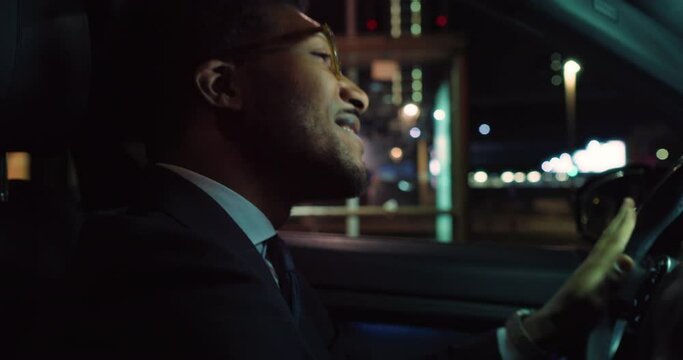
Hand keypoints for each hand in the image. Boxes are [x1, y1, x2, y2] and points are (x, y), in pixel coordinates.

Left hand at [523, 198, 636, 354]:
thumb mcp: (596, 299)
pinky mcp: (585, 277)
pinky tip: (610, 247)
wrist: (552, 323)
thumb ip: (611, 279)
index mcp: (596, 267)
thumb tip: (627, 258)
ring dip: (615, 229)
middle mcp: (592, 263)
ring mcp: (587, 269)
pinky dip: (610, 243)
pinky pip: (602, 253)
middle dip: (620, 220)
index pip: (615, 242)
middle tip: (628, 201)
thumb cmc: (574, 314)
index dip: (625, 225)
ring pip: (605, 243)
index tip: (631, 206)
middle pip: (609, 238)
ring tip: (622, 218)